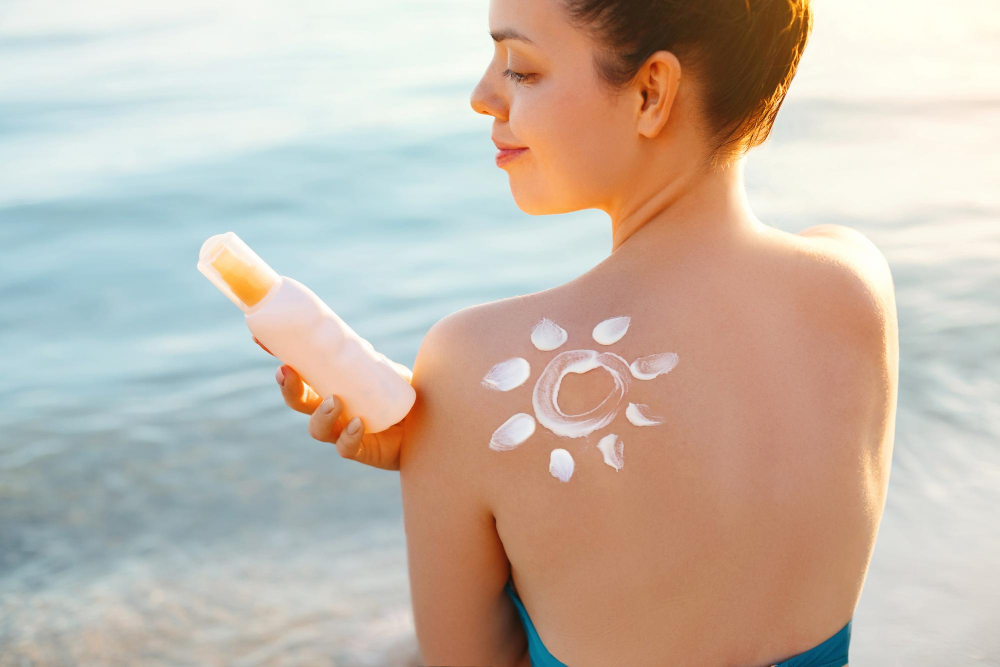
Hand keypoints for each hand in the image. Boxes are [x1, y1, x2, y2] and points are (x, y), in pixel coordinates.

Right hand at [254, 335, 408, 470]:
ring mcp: (342, 431)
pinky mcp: (360, 450)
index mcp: (330, 386)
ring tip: (334, 401)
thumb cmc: (402, 397)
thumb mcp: (388, 371)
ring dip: (320, 414)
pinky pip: (346, 447)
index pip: (299, 372)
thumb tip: (351, 343)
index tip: (259, 337)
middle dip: (288, 388)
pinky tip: (358, 424)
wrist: (427, 427)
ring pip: (317, 428)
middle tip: (287, 372)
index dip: (278, 356)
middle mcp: (330, 410)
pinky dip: (349, 436)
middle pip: (298, 402)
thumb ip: (372, 360)